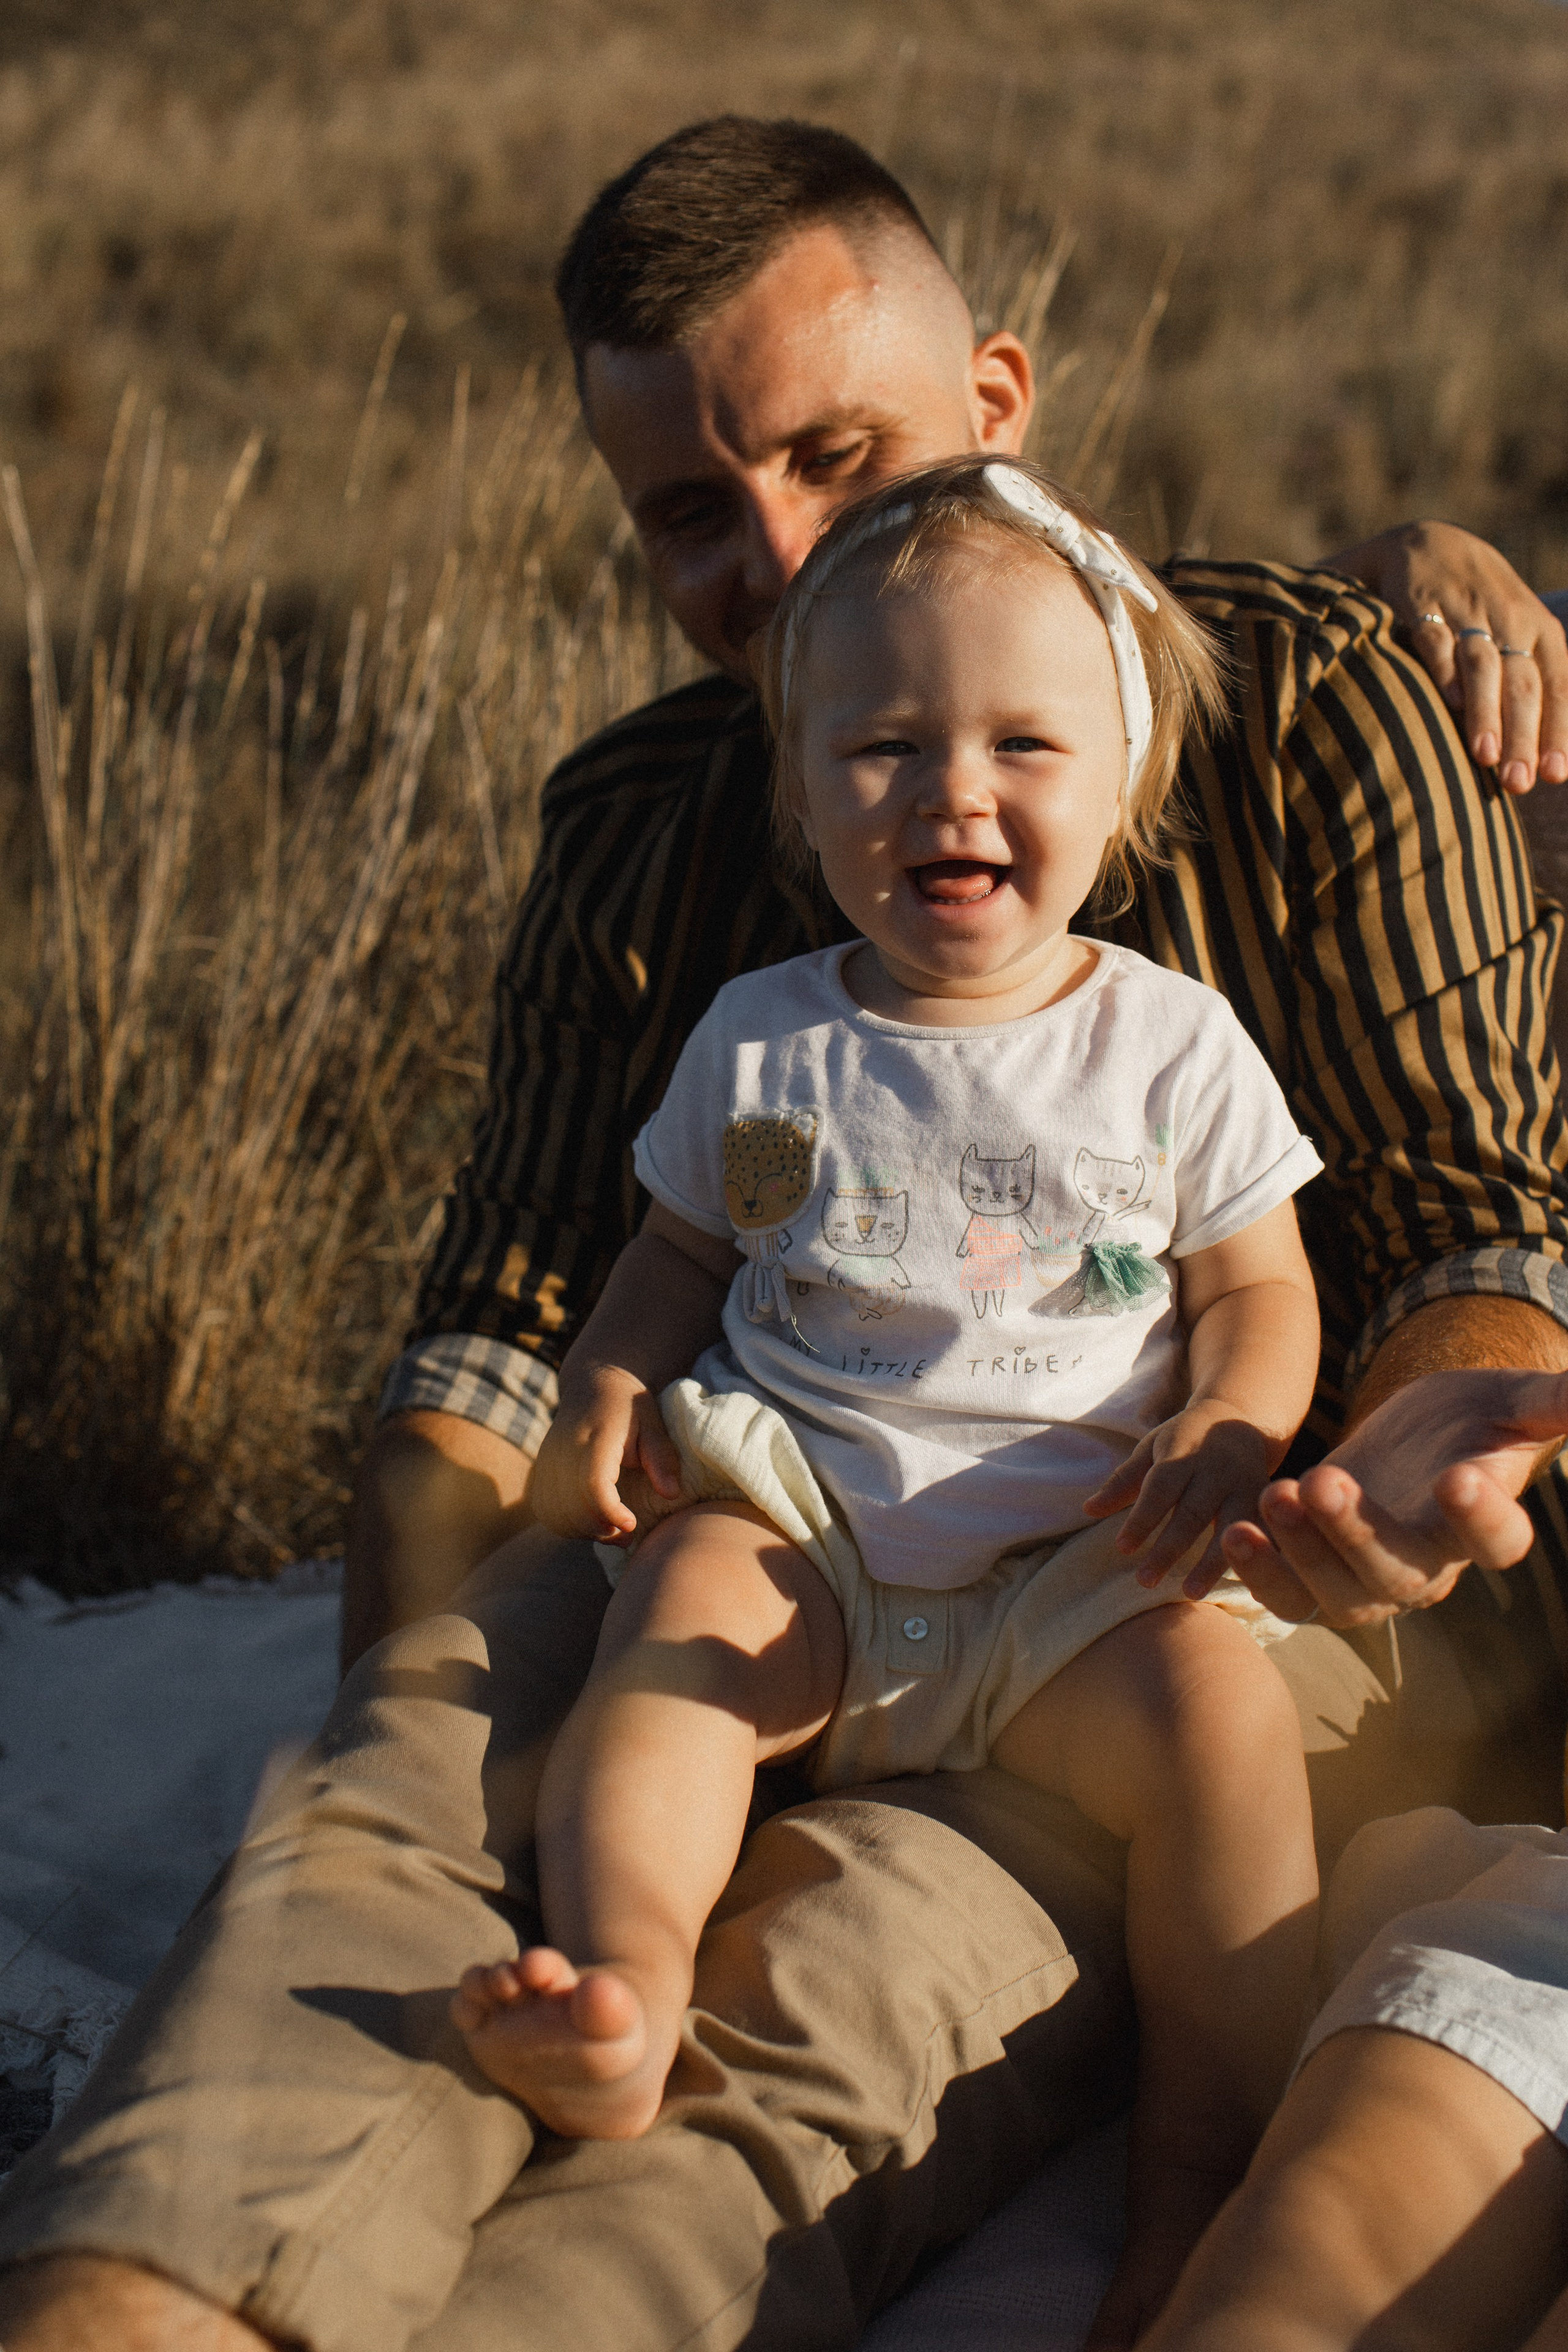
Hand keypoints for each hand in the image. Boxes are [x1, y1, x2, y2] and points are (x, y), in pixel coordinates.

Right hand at [526, 1368, 684, 1544]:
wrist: (593, 1388)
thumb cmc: (629, 1410)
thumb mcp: (654, 1426)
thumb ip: (662, 1458)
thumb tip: (671, 1493)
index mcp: (594, 1439)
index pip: (592, 1483)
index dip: (610, 1511)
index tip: (632, 1524)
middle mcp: (563, 1451)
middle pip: (572, 1506)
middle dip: (601, 1529)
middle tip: (628, 1534)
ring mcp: (546, 1462)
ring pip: (556, 1514)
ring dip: (584, 1531)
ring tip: (612, 1530)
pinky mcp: (540, 1472)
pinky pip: (545, 1511)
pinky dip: (567, 1525)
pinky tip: (590, 1523)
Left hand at [1084, 1401, 1275, 1595]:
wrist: (1242, 1420)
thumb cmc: (1184, 1440)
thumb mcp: (1151, 1449)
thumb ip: (1123, 1482)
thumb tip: (1088, 1509)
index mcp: (1184, 1453)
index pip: (1160, 1488)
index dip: (1142, 1518)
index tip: (1122, 1548)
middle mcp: (1217, 1469)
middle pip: (1192, 1511)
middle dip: (1169, 1548)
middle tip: (1144, 1580)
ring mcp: (1246, 1486)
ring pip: (1231, 1526)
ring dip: (1212, 1562)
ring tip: (1190, 1593)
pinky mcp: (1266, 1502)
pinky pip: (1264, 1533)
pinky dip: (1259, 1559)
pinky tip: (1253, 1591)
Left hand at [1219, 1367, 1567, 1628]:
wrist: (1415, 1441)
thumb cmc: (1469, 1420)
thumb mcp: (1506, 1400)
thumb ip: (1547, 1400)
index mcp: (1483, 1524)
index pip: (1496, 1540)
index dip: (1483, 1517)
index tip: (1458, 1479)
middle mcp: (1429, 1565)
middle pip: (1398, 1574)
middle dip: (1355, 1534)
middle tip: (1320, 1481)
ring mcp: (1370, 1578)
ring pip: (1337, 1595)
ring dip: (1298, 1554)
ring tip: (1269, 1499)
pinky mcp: (1320, 1574)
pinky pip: (1290, 1597)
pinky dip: (1262, 1574)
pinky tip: (1237, 1531)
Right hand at [1329, 521, 1567, 792]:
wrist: (1430, 544)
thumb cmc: (1482, 610)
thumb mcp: (1520, 634)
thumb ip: (1535, 684)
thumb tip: (1551, 757)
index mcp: (1541, 632)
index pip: (1558, 686)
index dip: (1557, 731)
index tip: (1553, 776)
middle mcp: (1510, 620)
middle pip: (1522, 684)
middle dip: (1523, 735)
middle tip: (1518, 782)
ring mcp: (1466, 611)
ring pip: (1483, 667)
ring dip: (1485, 712)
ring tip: (1485, 757)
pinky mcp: (1423, 603)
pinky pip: (1436, 639)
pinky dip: (1444, 669)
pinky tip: (1449, 702)